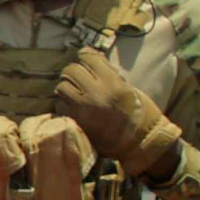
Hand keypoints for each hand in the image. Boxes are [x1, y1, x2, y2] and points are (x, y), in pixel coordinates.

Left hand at [54, 49, 179, 177]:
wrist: (140, 142)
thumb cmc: (138, 114)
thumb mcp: (128, 88)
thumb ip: (108, 73)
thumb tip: (91, 56)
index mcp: (113, 82)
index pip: (88, 57)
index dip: (85, 57)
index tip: (85, 60)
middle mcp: (96, 93)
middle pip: (71, 70)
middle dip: (73, 73)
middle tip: (79, 79)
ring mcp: (84, 108)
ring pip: (61, 87)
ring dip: (66, 89)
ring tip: (75, 94)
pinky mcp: (76, 122)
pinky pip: (60, 106)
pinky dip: (64, 105)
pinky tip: (74, 108)